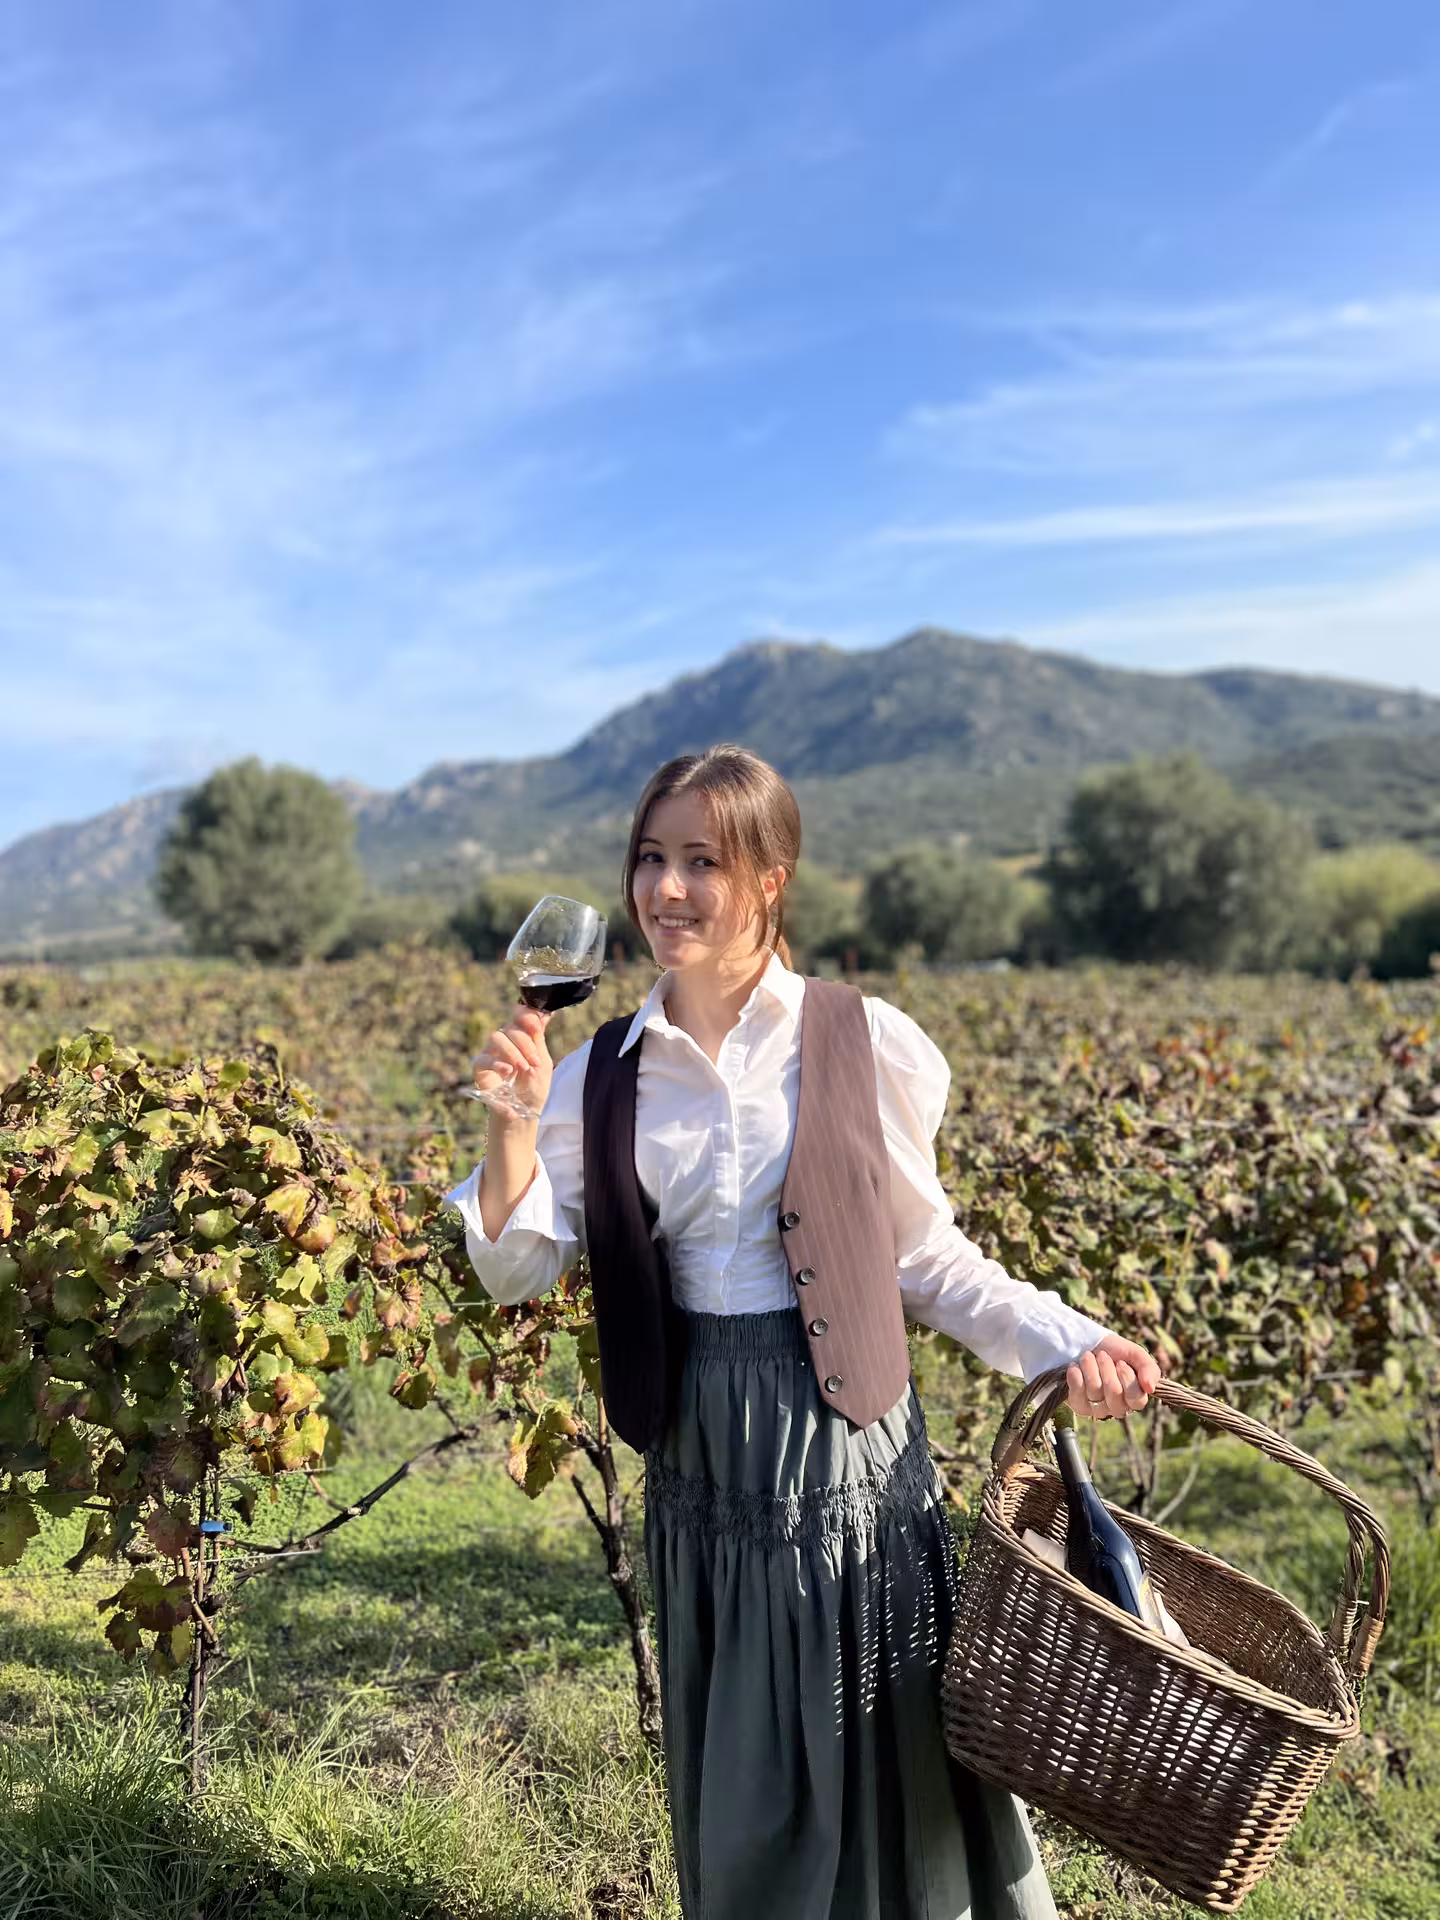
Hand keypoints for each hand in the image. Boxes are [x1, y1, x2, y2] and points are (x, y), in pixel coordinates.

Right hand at [472, 1007, 552, 1122]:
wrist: (525, 1112)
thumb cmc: (534, 1087)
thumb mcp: (542, 1061)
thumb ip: (538, 1037)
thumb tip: (545, 1011)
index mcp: (520, 1038)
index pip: (519, 1016)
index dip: (526, 1015)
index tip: (537, 1025)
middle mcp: (504, 1042)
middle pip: (510, 1028)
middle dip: (526, 1044)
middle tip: (534, 1062)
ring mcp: (491, 1054)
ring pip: (496, 1037)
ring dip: (513, 1052)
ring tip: (523, 1068)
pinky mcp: (480, 1069)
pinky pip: (483, 1058)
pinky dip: (497, 1062)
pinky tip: (508, 1071)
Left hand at [1066, 1334, 1163, 1421]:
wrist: (1088, 1346)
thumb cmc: (1116, 1353)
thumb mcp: (1136, 1354)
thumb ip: (1149, 1369)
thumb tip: (1150, 1388)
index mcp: (1135, 1398)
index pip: (1137, 1399)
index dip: (1127, 1378)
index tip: (1121, 1362)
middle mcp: (1118, 1408)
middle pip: (1115, 1392)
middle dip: (1107, 1368)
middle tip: (1102, 1356)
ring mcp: (1098, 1409)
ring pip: (1095, 1391)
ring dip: (1090, 1367)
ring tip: (1088, 1357)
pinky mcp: (1080, 1407)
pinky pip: (1077, 1394)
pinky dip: (1075, 1375)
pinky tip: (1075, 1367)